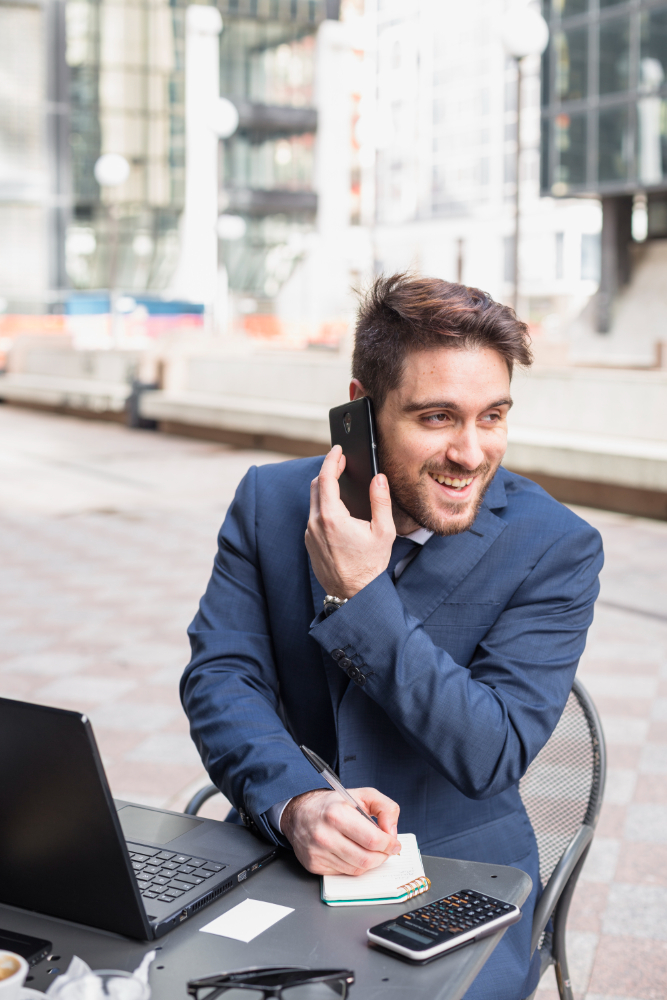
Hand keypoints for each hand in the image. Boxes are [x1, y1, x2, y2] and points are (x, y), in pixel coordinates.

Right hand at [281, 788, 400, 875]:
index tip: (394, 843)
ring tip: (371, 850)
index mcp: (337, 814)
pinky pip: (345, 873)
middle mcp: (325, 835)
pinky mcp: (315, 865)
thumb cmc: (332, 805)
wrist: (299, 814)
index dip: (389, 844)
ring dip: (371, 862)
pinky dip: (355, 865)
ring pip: (358, 868)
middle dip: (382, 856)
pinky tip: (354, 852)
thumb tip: (392, 832)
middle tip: (385, 849)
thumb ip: (385, 808)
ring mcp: (318, 853)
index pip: (373, 840)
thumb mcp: (362, 795)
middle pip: (367, 858)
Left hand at [305, 446, 395, 598]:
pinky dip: (322, 505)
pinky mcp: (308, 541)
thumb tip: (378, 479)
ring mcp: (309, 533)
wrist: (352, 594)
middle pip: (316, 486)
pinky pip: (313, 516)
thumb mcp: (383, 531)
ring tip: (339, 481)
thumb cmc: (369, 565)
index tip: (338, 450)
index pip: (326, 478)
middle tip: (341, 462)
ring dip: (325, 488)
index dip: (331, 460)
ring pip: (313, 501)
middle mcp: (315, 523)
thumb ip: (380, 501)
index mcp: (332, 517)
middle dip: (327, 470)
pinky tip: (336, 507)